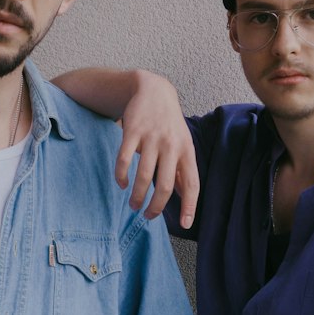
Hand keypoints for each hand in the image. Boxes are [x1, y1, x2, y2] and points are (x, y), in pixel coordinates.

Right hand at [114, 72, 198, 227]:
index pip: (191, 184)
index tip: (185, 224)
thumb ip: (182, 170)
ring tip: (134, 205)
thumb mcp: (183, 144)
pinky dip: (122, 176)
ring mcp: (151, 138)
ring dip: (137, 196)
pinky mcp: (132, 131)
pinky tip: (122, 183)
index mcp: (187, 151)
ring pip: (143, 176)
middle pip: (164, 186)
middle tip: (148, 216)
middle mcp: (171, 145)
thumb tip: (182, 197)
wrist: (153, 90)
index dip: (189, 205)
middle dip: (155, 207)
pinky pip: (124, 159)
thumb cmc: (170, 124)